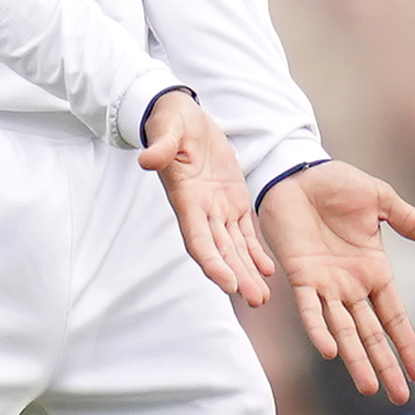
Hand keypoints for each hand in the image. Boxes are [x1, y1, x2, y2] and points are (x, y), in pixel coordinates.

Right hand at [140, 91, 272, 307]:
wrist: (182, 115)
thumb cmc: (171, 122)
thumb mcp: (166, 130)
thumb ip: (160, 148)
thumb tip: (146, 160)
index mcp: (186, 200)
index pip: (199, 239)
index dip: (213, 263)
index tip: (228, 283)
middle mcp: (201, 211)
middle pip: (221, 252)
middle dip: (238, 277)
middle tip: (256, 300)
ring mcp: (217, 207)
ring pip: (235, 247)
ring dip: (248, 272)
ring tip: (263, 297)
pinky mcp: (232, 199)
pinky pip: (245, 231)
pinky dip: (255, 252)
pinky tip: (268, 271)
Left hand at [260, 160, 414, 402]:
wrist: (298, 173)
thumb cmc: (338, 185)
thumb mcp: (380, 200)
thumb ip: (407, 220)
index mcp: (374, 271)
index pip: (395, 317)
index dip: (407, 344)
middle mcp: (352, 286)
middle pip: (372, 334)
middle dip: (386, 366)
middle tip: (398, 399)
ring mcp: (326, 285)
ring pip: (345, 331)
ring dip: (357, 359)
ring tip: (369, 387)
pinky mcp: (301, 276)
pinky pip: (311, 309)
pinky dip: (320, 330)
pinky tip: (330, 352)